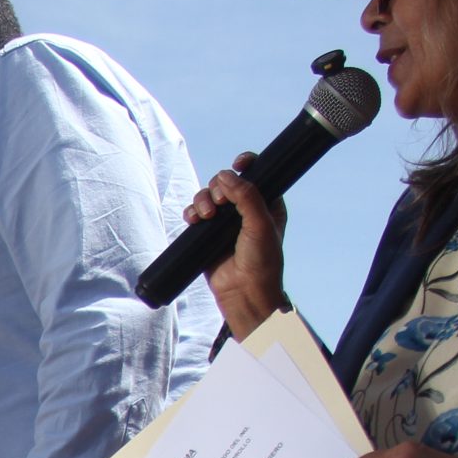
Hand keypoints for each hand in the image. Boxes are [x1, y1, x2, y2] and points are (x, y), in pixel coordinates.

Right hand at [184, 151, 287, 341]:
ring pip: (207, 197)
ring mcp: (224, 222)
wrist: (245, 292)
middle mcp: (244, 210)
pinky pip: (194, 215)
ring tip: (206, 216)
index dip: (246, 165)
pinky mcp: (206, 235)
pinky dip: (191, 213)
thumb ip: (247, 197)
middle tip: (221, 203)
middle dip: (218, 188)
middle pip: (225, 183)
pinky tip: (194, 220)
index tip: (238, 164)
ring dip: (202, 200)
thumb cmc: (262, 261)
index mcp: (266, 203)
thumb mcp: (260, 225)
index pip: (256, 174)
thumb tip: (225, 175)